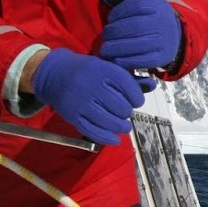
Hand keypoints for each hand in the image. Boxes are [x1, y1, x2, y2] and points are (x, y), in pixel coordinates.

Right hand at [30, 49, 146, 144]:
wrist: (54, 74)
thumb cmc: (87, 70)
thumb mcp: (107, 67)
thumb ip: (129, 78)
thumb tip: (153, 85)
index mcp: (103, 70)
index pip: (129, 88)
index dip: (137, 98)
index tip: (136, 101)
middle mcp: (92, 85)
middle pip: (121, 107)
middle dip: (127, 112)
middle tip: (125, 112)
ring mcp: (81, 102)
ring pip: (109, 121)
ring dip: (121, 127)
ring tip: (124, 126)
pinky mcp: (72, 115)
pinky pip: (93, 131)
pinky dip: (107, 137)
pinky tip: (115, 139)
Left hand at [98, 0, 182, 69]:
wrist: (174, 34)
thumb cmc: (148, 16)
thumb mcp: (138, 2)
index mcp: (156, 5)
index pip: (136, 6)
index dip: (119, 12)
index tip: (110, 18)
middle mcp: (162, 23)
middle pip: (135, 26)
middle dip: (115, 32)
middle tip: (105, 36)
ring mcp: (164, 41)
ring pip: (138, 44)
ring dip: (116, 48)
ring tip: (105, 49)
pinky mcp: (162, 57)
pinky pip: (142, 61)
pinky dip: (125, 61)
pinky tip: (115, 59)